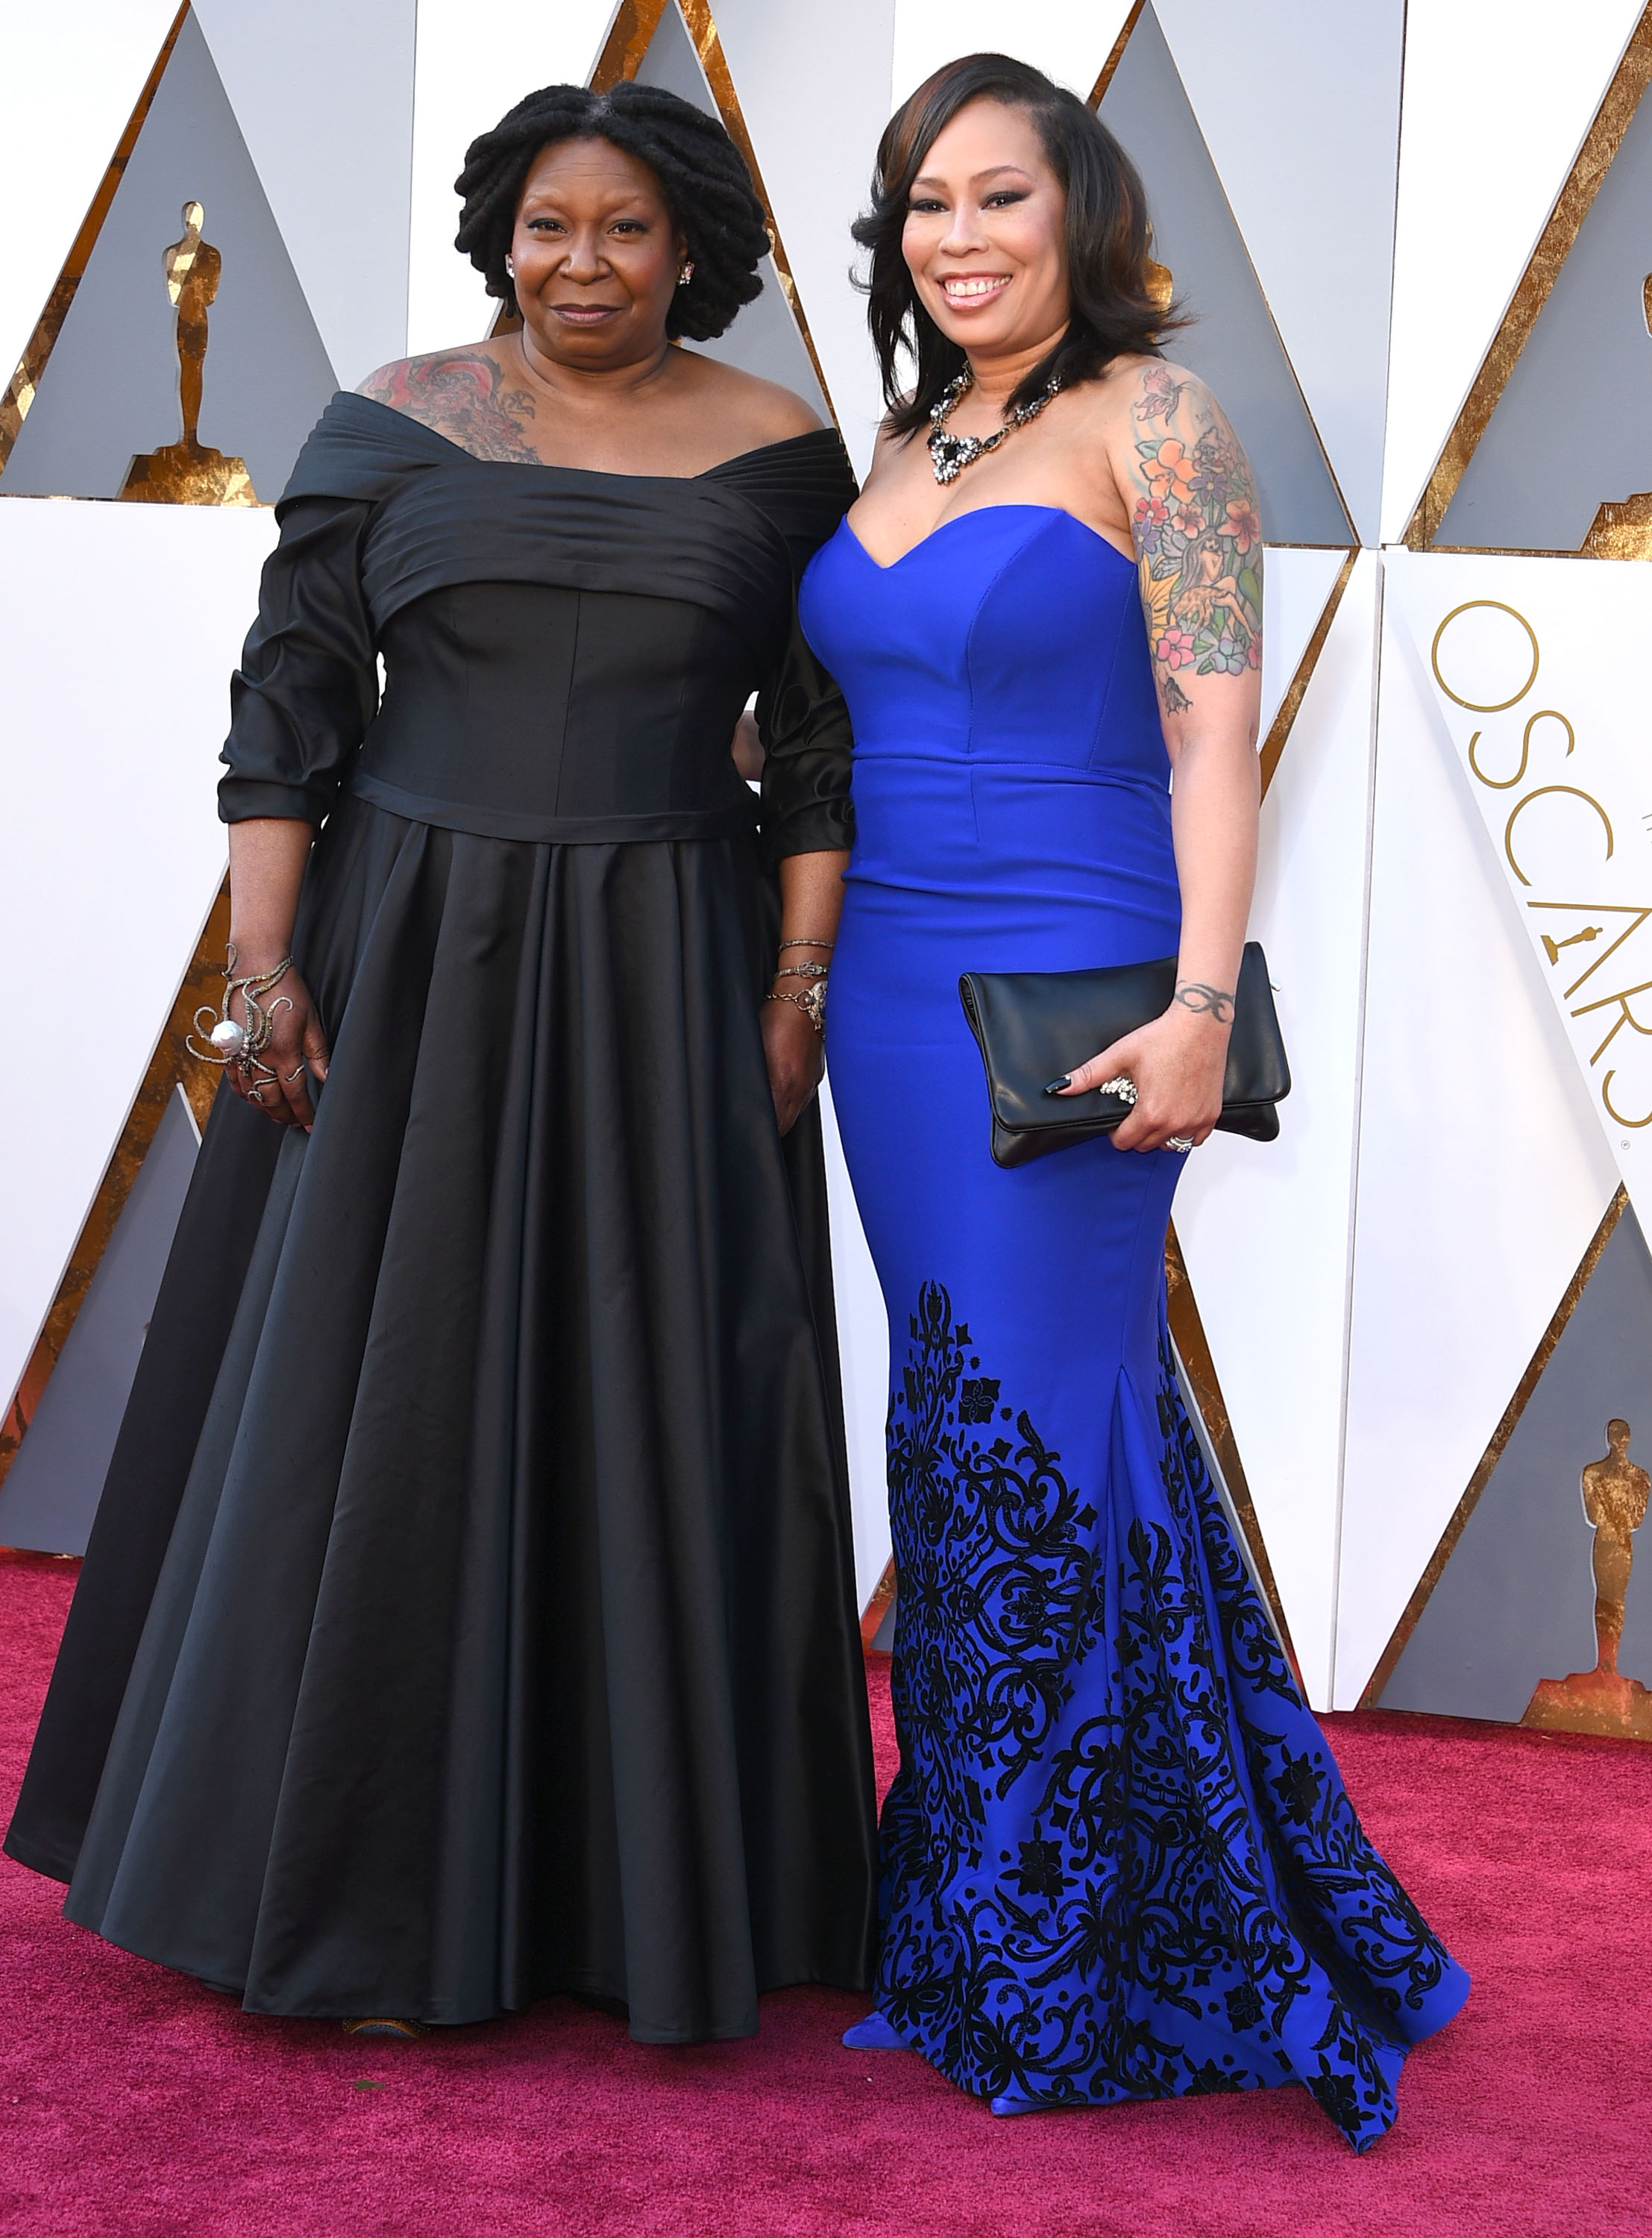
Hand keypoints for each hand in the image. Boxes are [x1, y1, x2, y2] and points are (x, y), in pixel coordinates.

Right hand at [223, 957, 330, 1130]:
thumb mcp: (311, 1021)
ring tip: (277, 1114)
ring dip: (264, 1107)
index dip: (304, 1112)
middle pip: (271, 1099)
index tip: (311, 1124)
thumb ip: (318, 1053)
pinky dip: (242, 1093)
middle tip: (295, 1122)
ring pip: (250, 1093)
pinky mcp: (228, 1046)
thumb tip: (326, 1078)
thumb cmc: (286, 990)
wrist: (256, 969)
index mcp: (283, 1053)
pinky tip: (251, 1097)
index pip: (296, 1094)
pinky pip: (232, 1079)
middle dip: (284, 1115)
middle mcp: (259, 1058)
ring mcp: (241, 1053)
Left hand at [761, 992, 823, 1134]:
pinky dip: (791, 1102)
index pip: (774, 1123)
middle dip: (772, 1129)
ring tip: (767, 1113)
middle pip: (786, 1124)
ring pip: (795, 1113)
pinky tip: (781, 1093)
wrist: (806, 998)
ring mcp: (811, 1082)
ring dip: (781, 1116)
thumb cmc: (779, 1017)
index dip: (762, 1130)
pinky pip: (803, 1099)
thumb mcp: (756, 1048)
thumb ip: (755, 1077)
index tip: (749, 1130)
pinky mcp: (816, 1075)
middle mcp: (802, 1088)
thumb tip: (746, 1097)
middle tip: (754, 1128)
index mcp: (785, 1083)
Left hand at [1057, 1003, 1226, 1151]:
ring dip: (1159, 1135)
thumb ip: (1089, 1075)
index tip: (1118, 1116)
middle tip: (1134, 1110)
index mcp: (1150, 1113)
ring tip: (1154, 1111)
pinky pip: (1194, 1139)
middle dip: (1135, 1132)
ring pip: (1169, 1145)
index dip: (1115, 1131)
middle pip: (1145, 1146)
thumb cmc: (1164, 1037)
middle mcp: (1174, 1122)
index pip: (1124, 1143)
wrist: (1201, 1024)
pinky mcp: (1211, 1115)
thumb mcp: (1120, 1055)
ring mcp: (1195, 1121)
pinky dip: (1184, 1132)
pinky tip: (1176, 1113)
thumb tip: (1060, 1087)